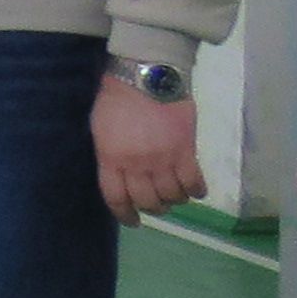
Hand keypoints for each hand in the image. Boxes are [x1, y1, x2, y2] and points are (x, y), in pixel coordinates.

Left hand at [97, 73, 207, 220]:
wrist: (145, 76)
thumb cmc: (115, 99)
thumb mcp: (100, 130)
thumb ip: (109, 155)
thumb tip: (118, 173)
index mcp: (111, 159)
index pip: (116, 197)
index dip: (124, 214)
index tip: (132, 221)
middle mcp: (137, 165)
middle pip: (147, 201)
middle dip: (153, 208)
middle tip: (157, 205)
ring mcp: (163, 160)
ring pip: (172, 196)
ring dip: (175, 201)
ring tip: (175, 196)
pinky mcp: (186, 151)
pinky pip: (194, 182)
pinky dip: (196, 191)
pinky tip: (196, 191)